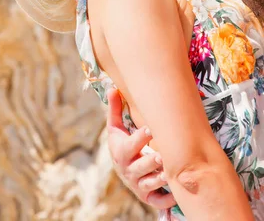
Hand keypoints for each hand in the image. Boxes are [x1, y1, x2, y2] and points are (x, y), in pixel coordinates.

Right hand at [107, 89, 176, 209]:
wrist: (121, 168)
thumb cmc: (122, 143)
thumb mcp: (116, 128)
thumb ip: (116, 109)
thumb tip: (113, 87)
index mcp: (121, 152)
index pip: (130, 146)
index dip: (140, 138)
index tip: (150, 128)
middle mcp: (128, 170)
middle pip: (140, 167)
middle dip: (150, 162)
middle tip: (160, 156)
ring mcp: (138, 184)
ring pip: (149, 183)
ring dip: (159, 178)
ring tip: (169, 171)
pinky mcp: (147, 196)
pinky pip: (156, 200)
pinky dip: (166, 199)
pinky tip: (176, 194)